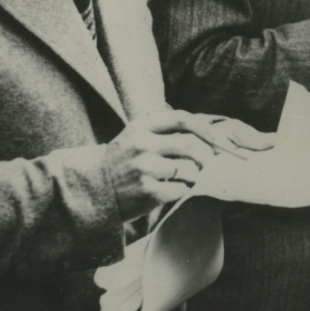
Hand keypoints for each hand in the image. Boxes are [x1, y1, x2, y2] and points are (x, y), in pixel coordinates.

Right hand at [105, 110, 270, 221]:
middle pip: (191, 144)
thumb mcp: (138, 135)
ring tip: (189, 176)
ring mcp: (144, 169)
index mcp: (141, 126)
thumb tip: (209, 132)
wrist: (94, 189)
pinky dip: (184, 189)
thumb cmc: (125, 160)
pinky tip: (174, 189)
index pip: (182, 119)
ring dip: (196, 174)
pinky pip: (182, 189)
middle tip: (210, 162)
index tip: (215, 139)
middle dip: (207, 155)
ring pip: (190, 168)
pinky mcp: (148, 192)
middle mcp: (142, 145)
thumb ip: (166, 129)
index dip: (204, 128)